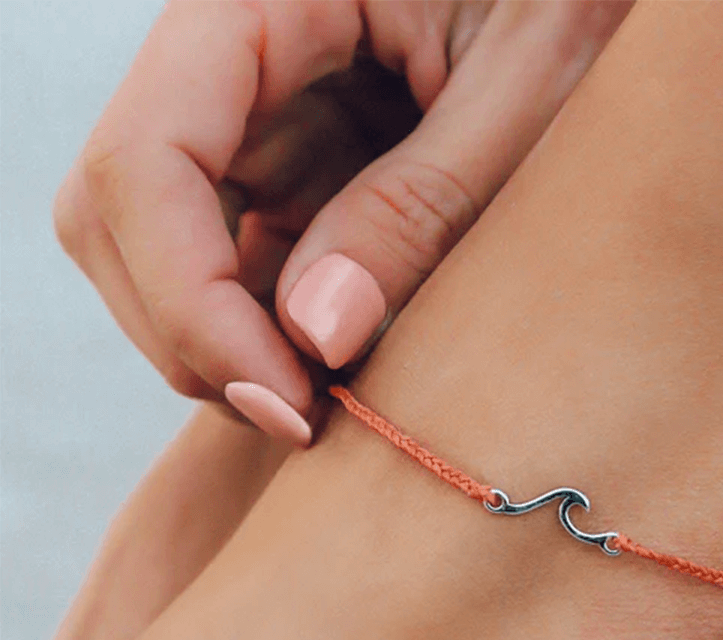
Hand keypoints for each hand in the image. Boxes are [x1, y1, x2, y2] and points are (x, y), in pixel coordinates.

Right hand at [53, 0, 629, 444]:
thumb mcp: (525, 85)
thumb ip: (421, 202)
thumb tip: (315, 335)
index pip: (144, 160)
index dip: (190, 303)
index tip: (284, 402)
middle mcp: (225, 57)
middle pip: (122, 216)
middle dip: (195, 338)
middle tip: (304, 423)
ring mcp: (251, 118)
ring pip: (165, 251)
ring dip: (229, 345)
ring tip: (332, 405)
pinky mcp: (289, 166)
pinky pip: (237, 261)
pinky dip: (271, 331)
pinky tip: (338, 369)